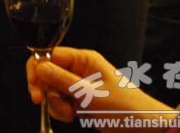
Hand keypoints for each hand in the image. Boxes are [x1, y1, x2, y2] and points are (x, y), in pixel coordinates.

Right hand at [26, 47, 171, 129]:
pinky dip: (61, 110)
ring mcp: (79, 86)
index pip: (49, 54)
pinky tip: (72, 116)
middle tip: (41, 101)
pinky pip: (60, 102)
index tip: (34, 86)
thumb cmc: (125, 109)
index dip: (37, 68)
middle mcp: (79, 70)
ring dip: (54, 103)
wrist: (145, 129)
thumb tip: (38, 66)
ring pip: (51, 89)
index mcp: (84, 60)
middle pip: (47, 72)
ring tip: (69, 113)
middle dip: (44, 88)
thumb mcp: (90, 94)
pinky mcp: (80, 101)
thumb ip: (62, 80)